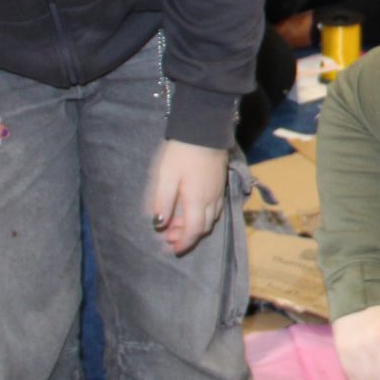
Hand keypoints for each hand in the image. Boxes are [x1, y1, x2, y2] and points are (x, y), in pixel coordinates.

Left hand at [146, 140, 229, 254]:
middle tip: (169, 235)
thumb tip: (159, 224)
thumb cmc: (181, 153)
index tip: (172, 249)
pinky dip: (204, 215)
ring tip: (178, 223)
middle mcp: (211, 200)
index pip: (193, 231)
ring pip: (211, 218)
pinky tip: (194, 209)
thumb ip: (162, 201)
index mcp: (197, 201)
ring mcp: (219, 191)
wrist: (205, 130)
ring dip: (196, 226)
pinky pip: (216, 208)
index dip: (183, 243)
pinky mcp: (221, 183)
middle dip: (187, 236)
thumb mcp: (165, 176)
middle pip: (203, 227)